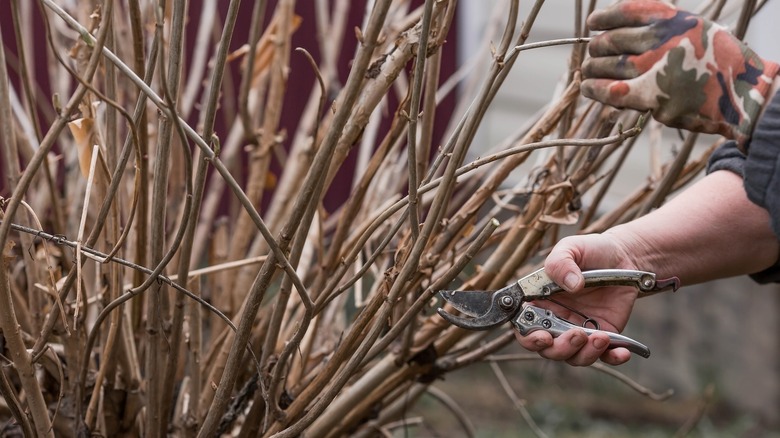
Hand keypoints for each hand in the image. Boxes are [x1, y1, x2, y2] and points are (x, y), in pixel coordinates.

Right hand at [515, 233, 641, 365]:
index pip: (525, 327)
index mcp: (541, 302)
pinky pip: (605, 356)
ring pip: (574, 356)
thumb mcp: (571, 248)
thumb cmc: (590, 251)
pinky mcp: (604, 335)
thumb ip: (561, 262)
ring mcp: (580, 330)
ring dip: (585, 353)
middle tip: (577, 334)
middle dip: (560, 349)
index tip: (543, 336)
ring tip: (601, 337)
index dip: (529, 337)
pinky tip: (621, 352)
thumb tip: (571, 285)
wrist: (623, 256)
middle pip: (549, 349)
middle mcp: (557, 320)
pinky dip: (612, 359)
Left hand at [581, 0, 778, 148]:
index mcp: (675, 21)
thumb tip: (626, 34)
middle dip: (598, 47)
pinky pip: (613, 91)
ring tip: (587, 69)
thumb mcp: (697, 31)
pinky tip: (588, 87)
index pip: (629, 11)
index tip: (593, 23)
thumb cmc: (720, 63)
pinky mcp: (653, 96)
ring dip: (593, 67)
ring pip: (609, 65)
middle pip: (614, 40)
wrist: (744, 95)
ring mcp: (656, 68)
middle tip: (592, 52)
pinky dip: (596, 89)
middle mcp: (663, 40)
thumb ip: (666, 31)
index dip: (605, 17)